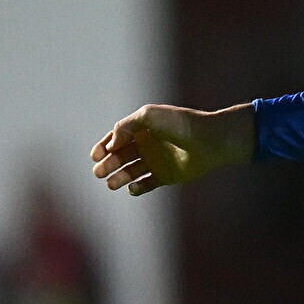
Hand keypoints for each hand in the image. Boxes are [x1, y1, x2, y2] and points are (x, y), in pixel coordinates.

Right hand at [90, 103, 253, 194]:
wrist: (208, 140)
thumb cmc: (179, 124)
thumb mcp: (147, 115)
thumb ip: (125, 126)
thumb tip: (110, 144)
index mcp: (142, 129)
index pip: (116, 139)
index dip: (103, 147)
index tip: (95, 156)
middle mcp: (147, 145)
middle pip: (120, 156)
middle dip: (108, 164)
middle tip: (99, 172)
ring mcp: (157, 161)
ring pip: (131, 172)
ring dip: (119, 177)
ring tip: (112, 184)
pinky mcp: (166, 176)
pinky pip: (147, 184)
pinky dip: (137, 188)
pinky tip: (133, 188)